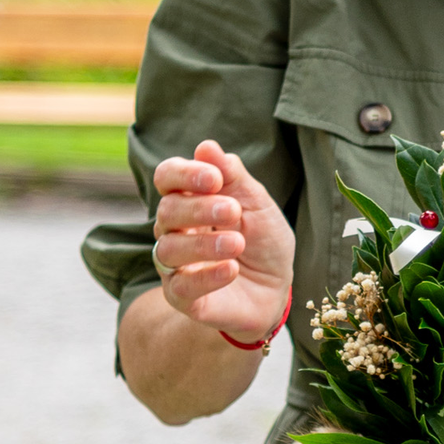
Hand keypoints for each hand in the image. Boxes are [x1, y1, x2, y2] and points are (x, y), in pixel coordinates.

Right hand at [151, 139, 294, 341]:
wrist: (276, 290)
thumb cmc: (263, 241)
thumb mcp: (257, 204)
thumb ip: (233, 176)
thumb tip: (206, 146)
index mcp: (189, 199)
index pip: (167, 177)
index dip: (184, 174)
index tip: (215, 178)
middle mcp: (174, 230)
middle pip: (167, 211)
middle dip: (200, 208)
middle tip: (234, 212)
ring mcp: (175, 265)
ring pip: (168, 249)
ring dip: (204, 244)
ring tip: (238, 243)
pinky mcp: (182, 297)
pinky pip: (181, 286)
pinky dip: (207, 276)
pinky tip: (232, 269)